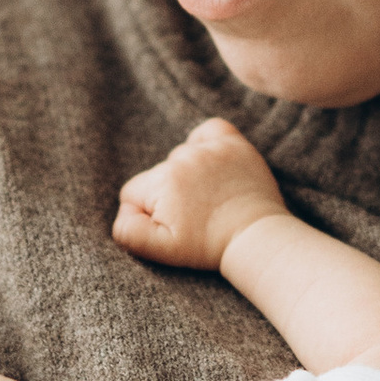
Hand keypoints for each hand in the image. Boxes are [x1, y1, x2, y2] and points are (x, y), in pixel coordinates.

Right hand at [113, 117, 287, 273]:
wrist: (254, 238)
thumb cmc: (208, 246)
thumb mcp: (160, 249)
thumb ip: (127, 231)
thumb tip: (124, 211)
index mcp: (160, 181)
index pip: (133, 192)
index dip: (147, 213)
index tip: (172, 226)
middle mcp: (182, 158)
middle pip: (158, 174)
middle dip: (170, 196)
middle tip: (194, 217)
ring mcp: (209, 149)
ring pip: (182, 158)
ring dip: (190, 175)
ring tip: (209, 200)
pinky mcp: (234, 144)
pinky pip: (210, 130)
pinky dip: (207, 143)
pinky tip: (213, 166)